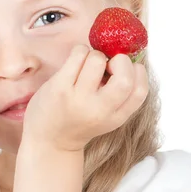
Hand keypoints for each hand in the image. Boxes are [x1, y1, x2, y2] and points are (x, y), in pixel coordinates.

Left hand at [22, 44, 148, 151]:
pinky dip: (80, 51)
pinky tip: (76, 62)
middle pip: (124, 78)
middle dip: (121, 61)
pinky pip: (77, 54)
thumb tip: (125, 55)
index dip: (138, 72)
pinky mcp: (59, 87)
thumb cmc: (81, 120)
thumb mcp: (107, 115)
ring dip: (95, 54)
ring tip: (88, 64)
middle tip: (109, 63)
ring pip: (97, 59)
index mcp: (116, 117)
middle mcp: (99, 110)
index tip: (126, 69)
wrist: (50, 140)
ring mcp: (78, 98)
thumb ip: (120, 94)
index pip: (140, 90)